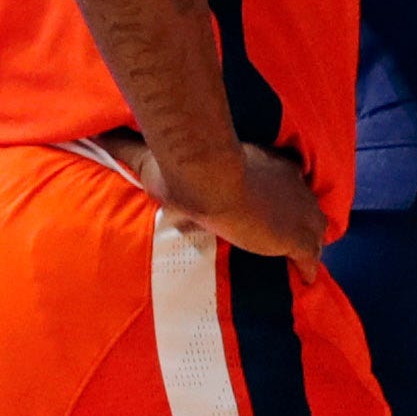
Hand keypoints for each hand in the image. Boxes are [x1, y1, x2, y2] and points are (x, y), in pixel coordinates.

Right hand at [101, 135, 324, 280]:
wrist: (209, 180)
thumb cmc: (191, 167)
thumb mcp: (167, 157)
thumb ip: (135, 147)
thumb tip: (100, 137)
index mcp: (270, 163)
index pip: (286, 177)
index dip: (280, 192)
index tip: (270, 203)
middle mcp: (292, 185)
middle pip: (305, 202)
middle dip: (298, 217)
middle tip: (285, 232)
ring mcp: (298, 211)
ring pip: (316, 228)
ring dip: (309, 241)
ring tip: (298, 257)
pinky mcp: (296, 237)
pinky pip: (312, 256)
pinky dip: (309, 267)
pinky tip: (305, 278)